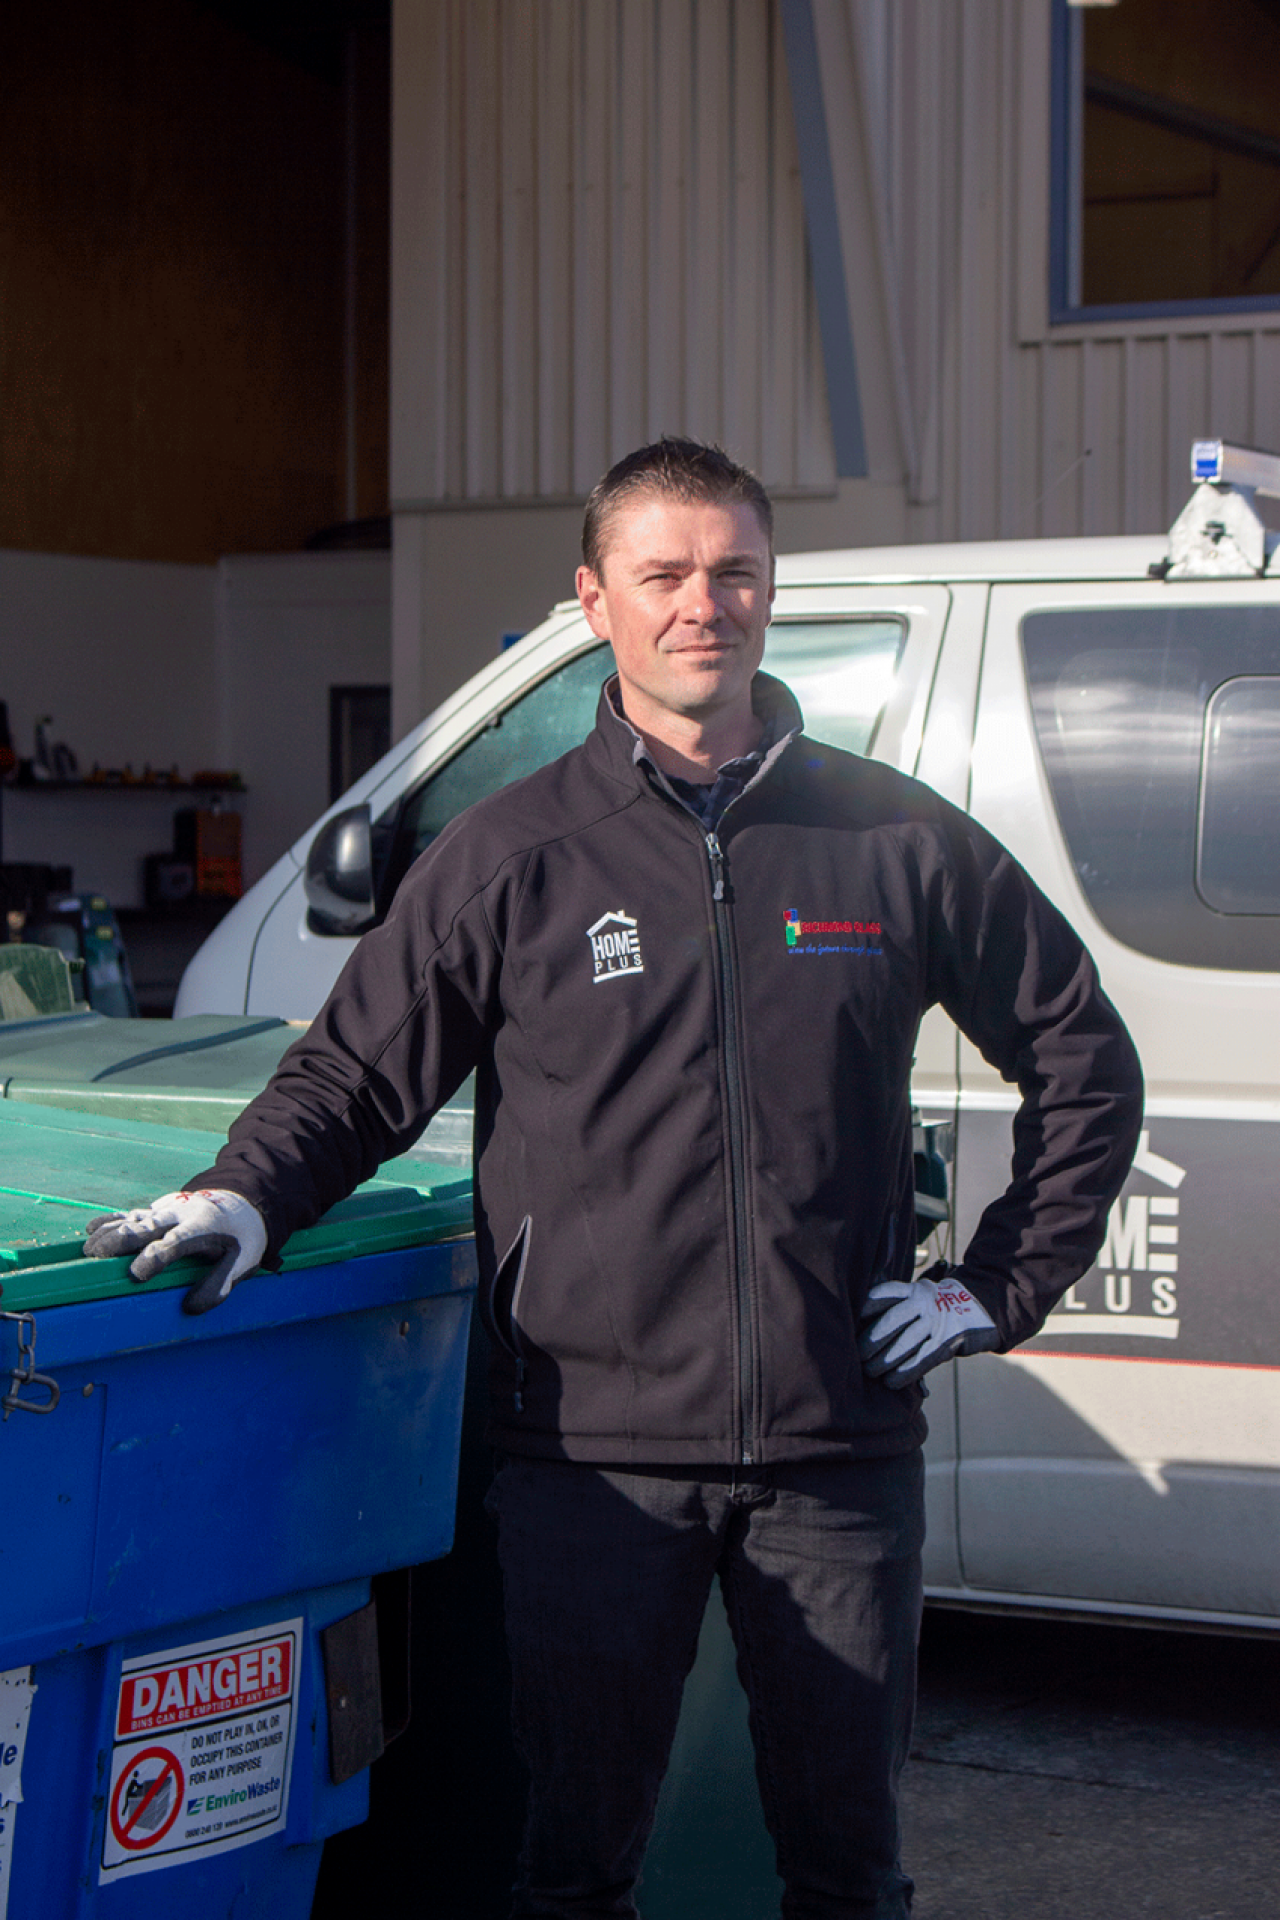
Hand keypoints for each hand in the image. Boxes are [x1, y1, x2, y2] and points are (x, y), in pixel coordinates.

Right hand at [83, 1190, 266, 1315]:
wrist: (240, 1204)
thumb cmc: (240, 1238)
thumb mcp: (242, 1261)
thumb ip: (219, 1284)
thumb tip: (190, 1308)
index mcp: (204, 1227)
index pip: (177, 1241)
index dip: (157, 1256)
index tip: (137, 1274)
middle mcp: (180, 1215)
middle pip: (147, 1227)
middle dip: (122, 1241)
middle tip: (98, 1257)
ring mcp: (166, 1211)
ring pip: (134, 1219)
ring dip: (110, 1233)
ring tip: (88, 1250)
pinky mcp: (156, 1211)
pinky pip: (129, 1215)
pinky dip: (110, 1220)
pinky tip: (90, 1229)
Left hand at [858, 1266, 998, 1388]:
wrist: (982, 1308)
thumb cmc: (939, 1310)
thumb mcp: (921, 1299)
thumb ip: (900, 1310)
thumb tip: (865, 1334)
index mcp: (913, 1289)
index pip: (883, 1295)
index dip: (864, 1309)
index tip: (850, 1322)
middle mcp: (924, 1301)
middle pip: (891, 1321)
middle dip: (871, 1341)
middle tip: (857, 1356)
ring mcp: (937, 1320)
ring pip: (905, 1343)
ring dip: (885, 1361)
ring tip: (871, 1372)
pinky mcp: (948, 1341)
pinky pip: (922, 1360)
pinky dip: (905, 1373)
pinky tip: (892, 1382)